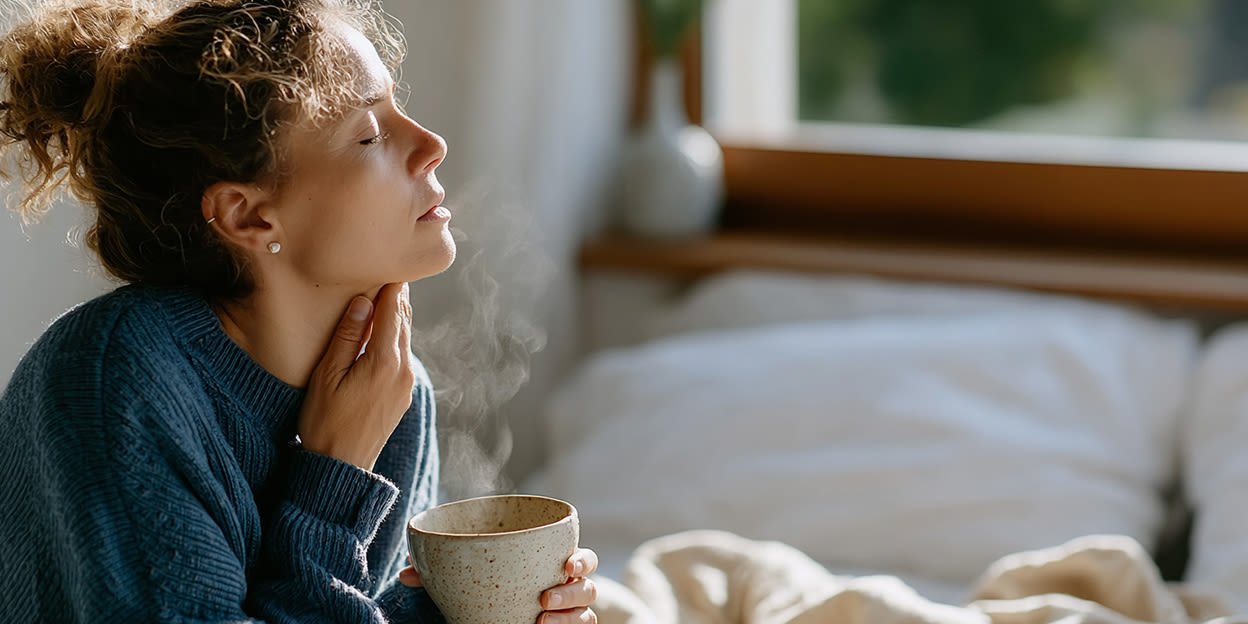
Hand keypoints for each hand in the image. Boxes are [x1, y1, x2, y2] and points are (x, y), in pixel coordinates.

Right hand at [298, 282, 415, 470]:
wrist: (341, 467)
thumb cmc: (324, 422)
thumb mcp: (327, 376)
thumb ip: (347, 337)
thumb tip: (363, 302)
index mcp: (385, 361)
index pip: (393, 310)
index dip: (389, 284)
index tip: (386, 263)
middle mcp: (404, 369)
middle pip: (404, 320)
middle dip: (395, 296)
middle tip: (386, 271)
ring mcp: (406, 383)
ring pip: (405, 337)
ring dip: (395, 316)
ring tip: (382, 295)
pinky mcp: (403, 394)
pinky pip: (403, 355)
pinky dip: (394, 337)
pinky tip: (380, 331)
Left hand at [398, 549, 599, 623]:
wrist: (477, 619)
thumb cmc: (478, 591)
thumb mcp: (461, 580)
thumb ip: (438, 572)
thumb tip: (407, 573)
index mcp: (549, 566)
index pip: (582, 559)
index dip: (582, 560)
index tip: (566, 565)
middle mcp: (564, 591)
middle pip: (588, 589)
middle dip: (572, 593)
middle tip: (544, 599)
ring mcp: (563, 617)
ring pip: (585, 617)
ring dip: (568, 619)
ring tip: (541, 621)